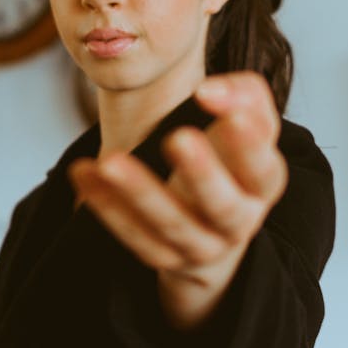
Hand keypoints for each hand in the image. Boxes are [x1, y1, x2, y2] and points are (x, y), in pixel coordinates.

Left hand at [67, 71, 288, 329]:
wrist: (214, 224)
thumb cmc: (229, 155)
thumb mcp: (249, 123)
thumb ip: (243, 94)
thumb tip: (210, 91)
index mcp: (264, 186)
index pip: (262, 168)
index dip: (245, 142)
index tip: (212, 99)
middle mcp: (237, 222)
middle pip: (222, 205)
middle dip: (201, 173)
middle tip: (178, 137)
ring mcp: (199, 245)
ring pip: (171, 224)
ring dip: (140, 192)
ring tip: (111, 160)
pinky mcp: (162, 257)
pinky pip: (132, 235)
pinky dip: (106, 205)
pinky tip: (84, 173)